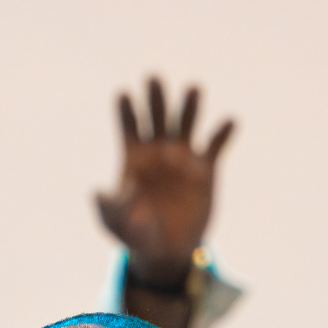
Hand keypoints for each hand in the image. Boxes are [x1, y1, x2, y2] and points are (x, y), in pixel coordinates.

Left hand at [96, 79, 234, 287]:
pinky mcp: (206, 169)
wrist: (168, 250)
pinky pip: (216, 146)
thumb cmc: (136, 234)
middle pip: (156, 116)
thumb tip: (99, 191)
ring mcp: (184, 157)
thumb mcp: (117, 224)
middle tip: (153, 78)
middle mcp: (158, 150)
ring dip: (189, 106)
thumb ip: (109, 208)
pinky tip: (229, 121)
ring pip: (186, 124)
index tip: (124, 94)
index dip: (126, 110)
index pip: (129, 126)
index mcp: (134, 157)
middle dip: (155, 98)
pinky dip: (222, 133)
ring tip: (193, 88)